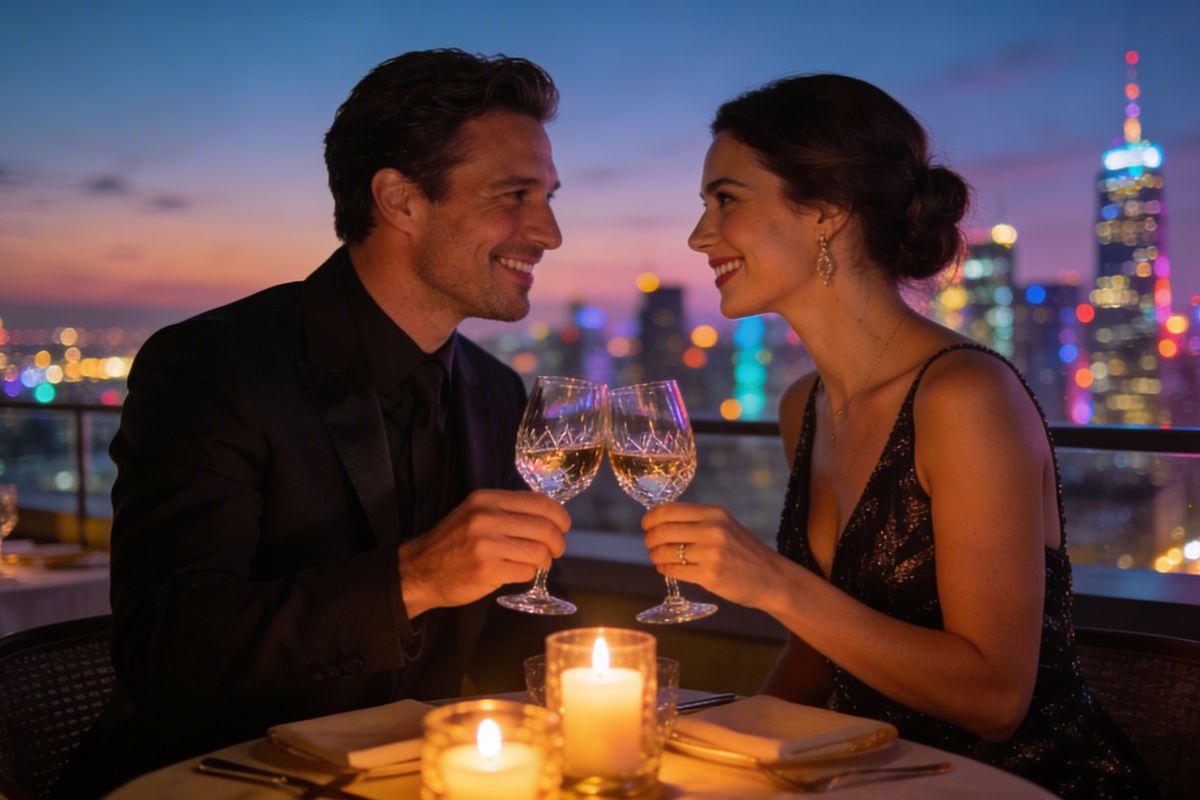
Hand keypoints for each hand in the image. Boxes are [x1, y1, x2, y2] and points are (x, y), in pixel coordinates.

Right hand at [399, 490, 569, 617]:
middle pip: (545, 528)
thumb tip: (549, 515)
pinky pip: (526, 571)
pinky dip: (528, 574)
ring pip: (539, 552)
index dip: (559, 516)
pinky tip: (518, 572)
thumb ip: (507, 510)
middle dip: (558, 542)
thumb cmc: (453, 542)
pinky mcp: (487, 570)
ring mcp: (486, 545)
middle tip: (556, 550)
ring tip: (537, 562)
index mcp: (487, 499)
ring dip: (544, 561)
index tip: (563, 526)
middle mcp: (487, 518)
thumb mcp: (475, 513)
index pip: (539, 502)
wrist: (420, 570)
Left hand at [642, 502, 782, 609]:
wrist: (772, 578)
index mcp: (714, 513)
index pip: (667, 510)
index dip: (650, 519)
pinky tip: (667, 568)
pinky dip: (665, 569)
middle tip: (650, 544)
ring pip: (665, 552)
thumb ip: (697, 521)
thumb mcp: (725, 526)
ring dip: (655, 556)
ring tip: (658, 558)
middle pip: (662, 531)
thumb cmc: (744, 551)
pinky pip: (674, 570)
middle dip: (650, 539)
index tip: (646, 525)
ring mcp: (710, 553)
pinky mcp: (709, 575)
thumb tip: (659, 521)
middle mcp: (712, 530)